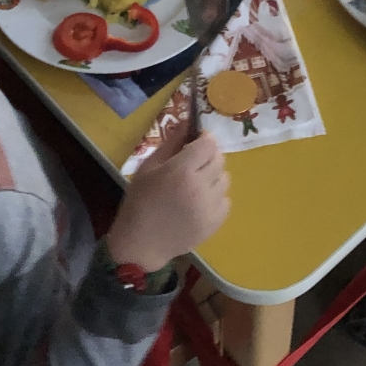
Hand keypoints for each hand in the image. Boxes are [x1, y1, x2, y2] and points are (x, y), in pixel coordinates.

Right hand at [106, 134, 230, 272]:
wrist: (141, 243)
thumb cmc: (140, 201)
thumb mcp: (149, 167)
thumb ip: (171, 143)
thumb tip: (187, 122)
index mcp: (181, 170)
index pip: (209, 143)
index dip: (203, 140)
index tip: (195, 144)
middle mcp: (200, 187)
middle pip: (219, 159)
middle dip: (208, 157)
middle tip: (193, 165)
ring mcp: (210, 207)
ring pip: (224, 179)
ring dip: (213, 177)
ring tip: (195, 186)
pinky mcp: (215, 224)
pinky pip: (226, 201)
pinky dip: (216, 198)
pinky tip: (199, 203)